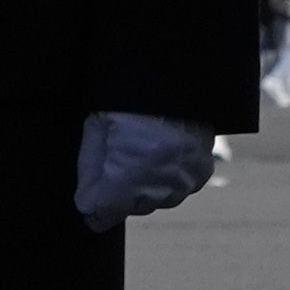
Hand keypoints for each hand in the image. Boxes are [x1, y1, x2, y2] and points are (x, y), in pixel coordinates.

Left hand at [69, 113, 224, 228]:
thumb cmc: (127, 100)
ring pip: (157, 200)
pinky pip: (179, 187)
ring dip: (145, 186)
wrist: (173, 77)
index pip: (105, 212)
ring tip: (141, 150)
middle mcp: (160, 183)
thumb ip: (90, 174)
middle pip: (132, 206)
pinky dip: (167, 177)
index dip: (94, 209)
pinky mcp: (202, 171)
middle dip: (120, 192)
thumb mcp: (96, 130)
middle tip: (117, 157)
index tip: (90, 205)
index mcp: (129, 173)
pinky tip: (160, 151)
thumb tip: (88, 207)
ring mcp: (185, 179)